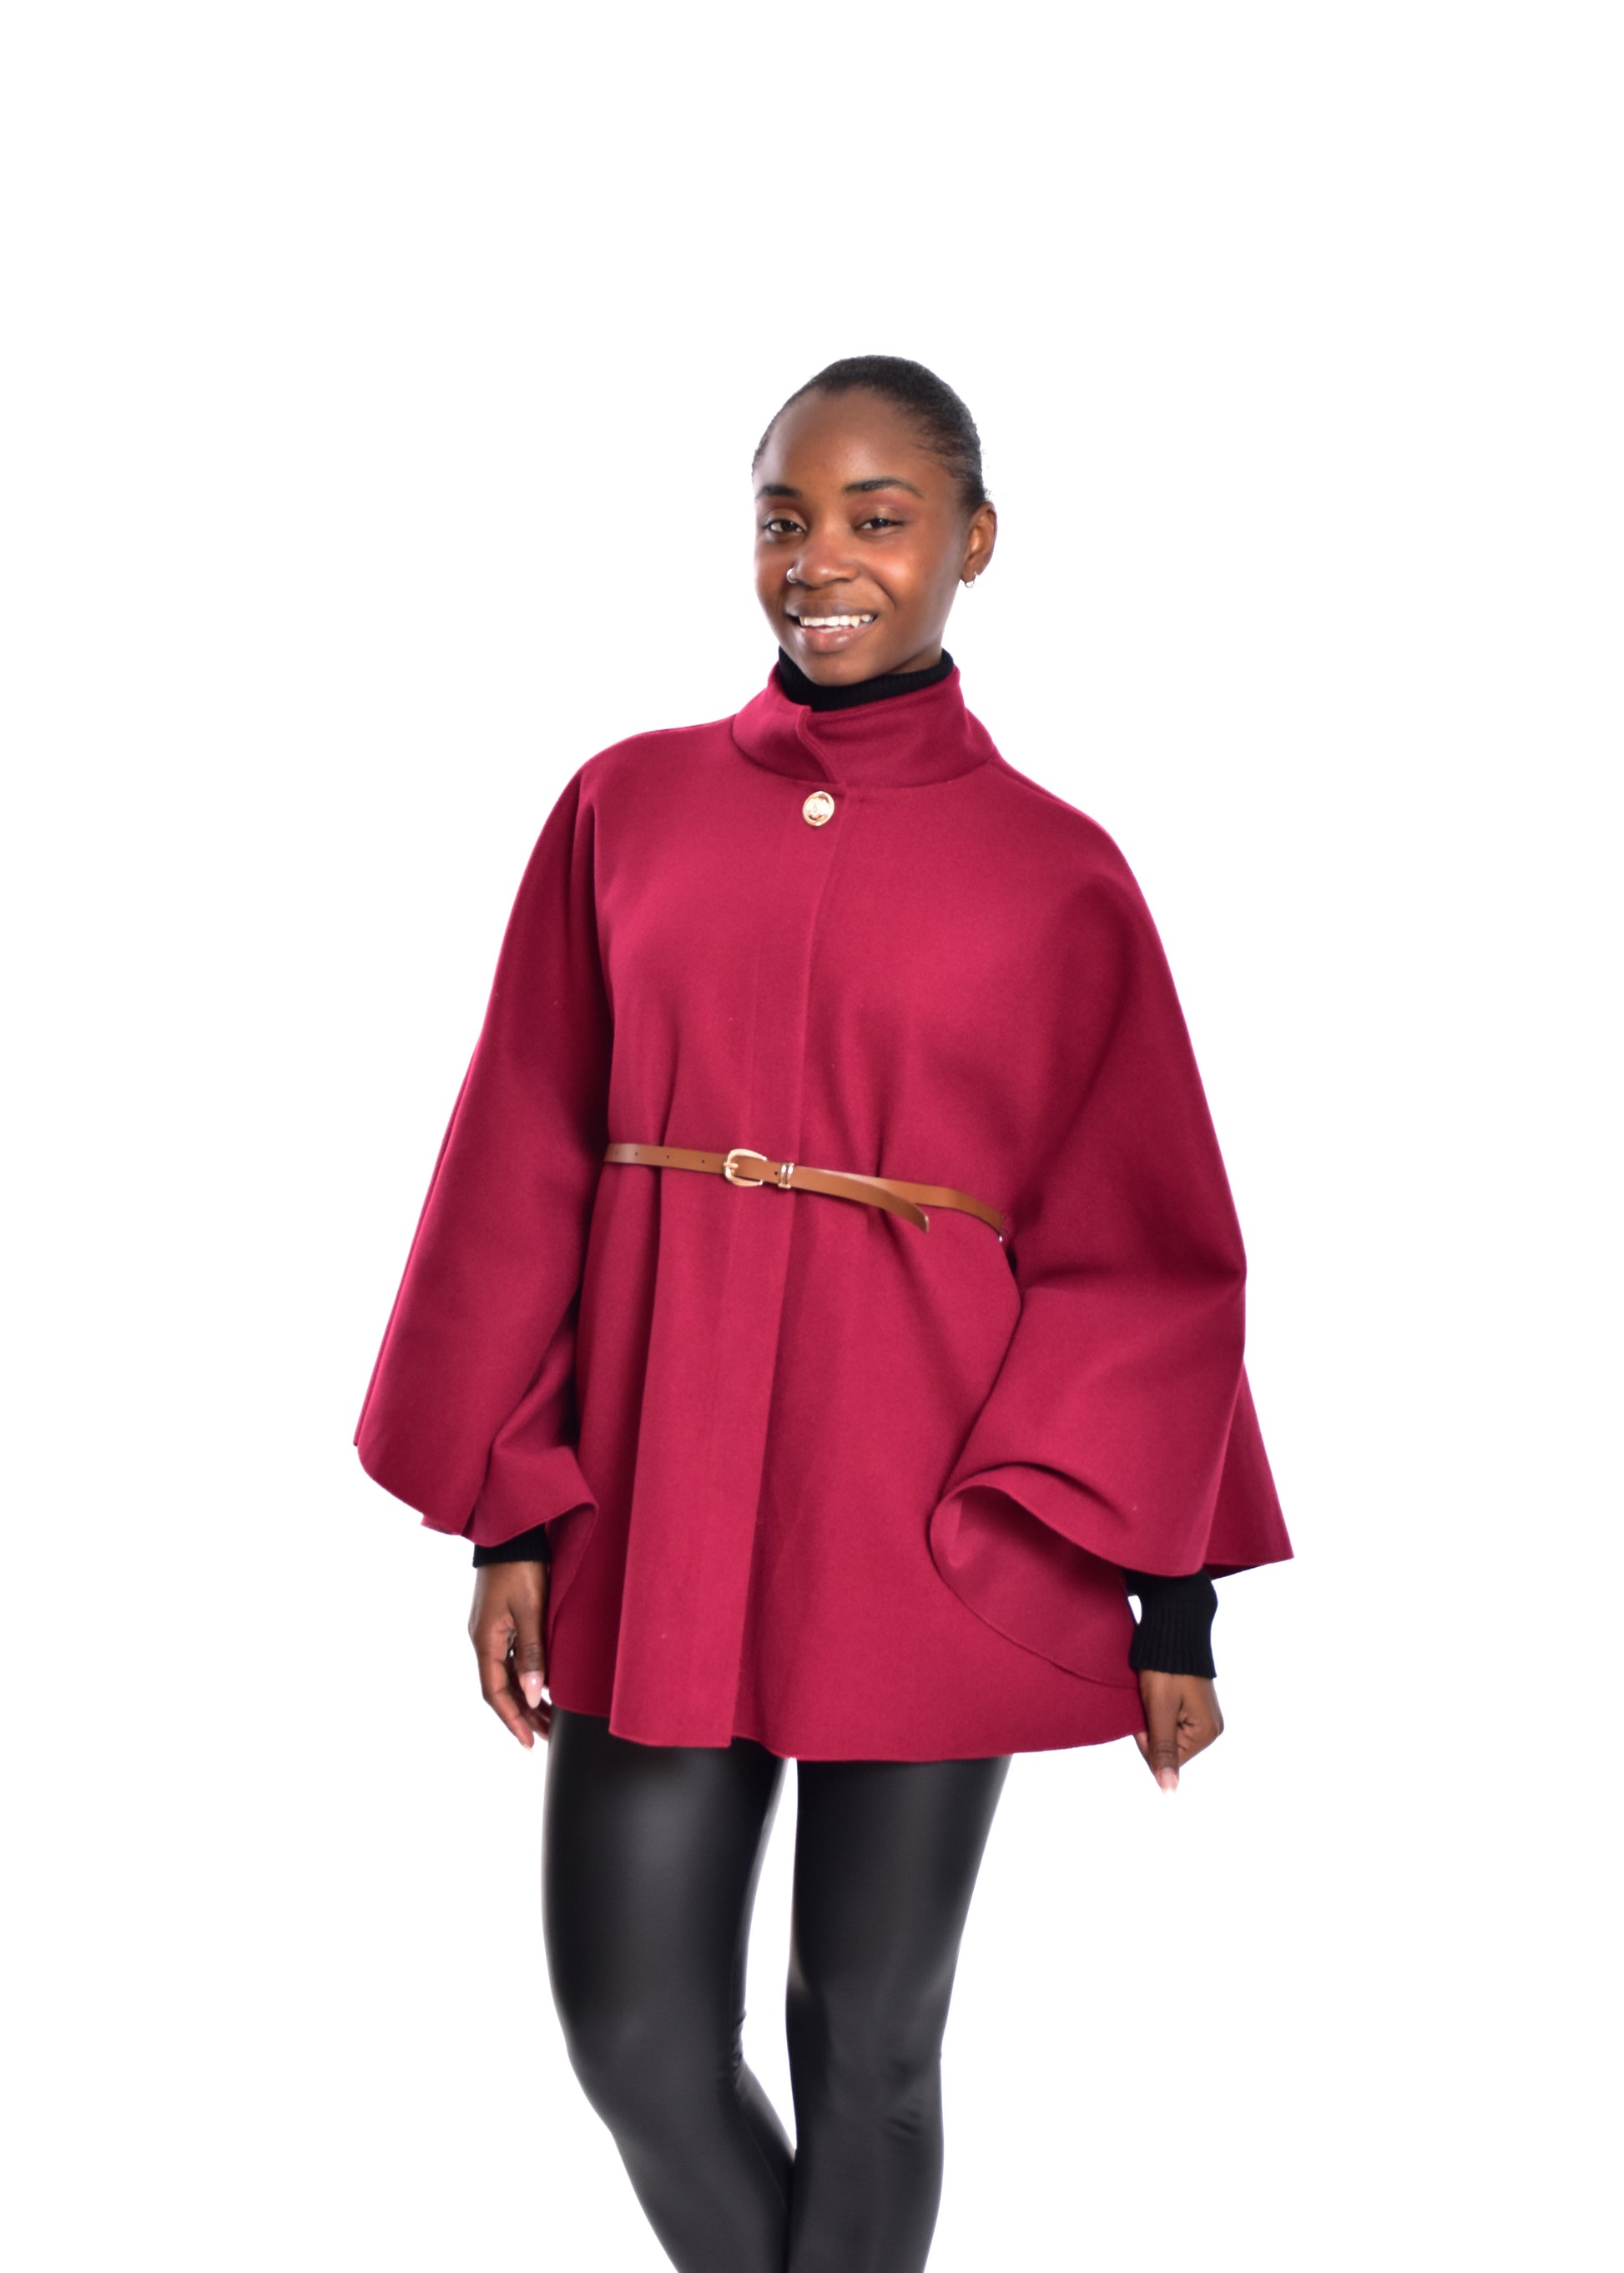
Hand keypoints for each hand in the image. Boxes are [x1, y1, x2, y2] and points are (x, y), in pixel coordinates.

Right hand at [469, 1561, 551, 1746]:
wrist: (512, 1535)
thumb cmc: (521, 1569)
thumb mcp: (530, 1612)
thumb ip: (532, 1654)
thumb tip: (532, 1695)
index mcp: (485, 1641)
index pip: (495, 1693)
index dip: (512, 1720)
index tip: (528, 1742)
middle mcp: (483, 1640)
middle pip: (501, 1688)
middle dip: (523, 1715)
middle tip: (547, 1736)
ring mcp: (490, 1631)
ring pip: (506, 1675)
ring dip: (525, 1697)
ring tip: (549, 1719)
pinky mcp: (500, 1621)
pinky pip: (510, 1659)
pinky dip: (525, 1677)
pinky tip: (543, 1687)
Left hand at [1134, 1669, 1222, 1791]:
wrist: (1174, 1627)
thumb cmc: (1165, 1667)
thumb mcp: (1160, 1710)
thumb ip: (1164, 1750)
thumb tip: (1169, 1793)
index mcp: (1206, 1733)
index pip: (1164, 1759)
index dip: (1146, 1737)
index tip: (1146, 1709)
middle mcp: (1211, 1729)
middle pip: (1166, 1746)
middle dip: (1150, 1726)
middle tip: (1151, 1697)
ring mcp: (1204, 1716)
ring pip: (1165, 1732)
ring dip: (1153, 1715)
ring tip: (1156, 1692)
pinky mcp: (1195, 1704)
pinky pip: (1170, 1718)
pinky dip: (1159, 1707)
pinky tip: (1160, 1690)